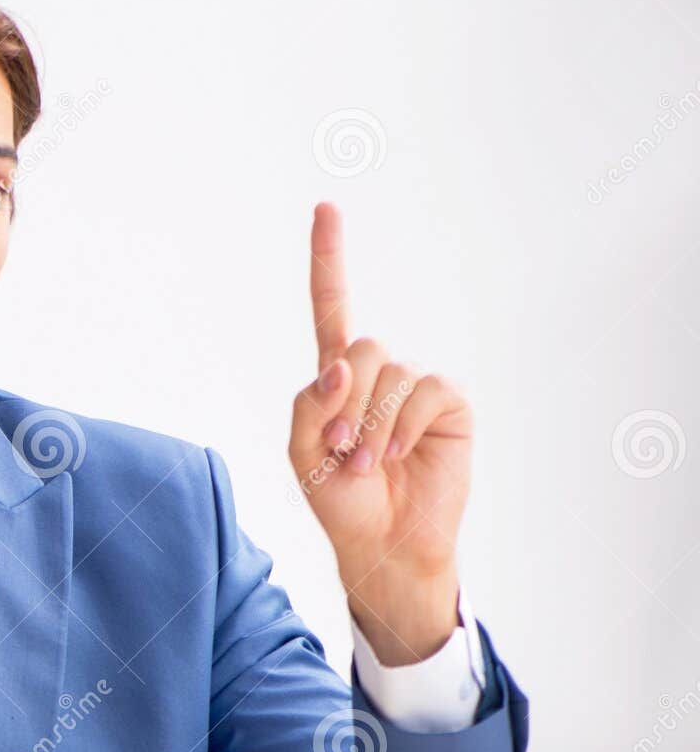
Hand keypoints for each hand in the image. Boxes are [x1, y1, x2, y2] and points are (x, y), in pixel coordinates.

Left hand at [288, 203, 473, 664]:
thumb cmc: (340, 501)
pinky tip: (397, 456)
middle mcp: (379, 374)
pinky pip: (424, 391)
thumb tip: (337, 365)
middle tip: (338, 449)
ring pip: (389, 373)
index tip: (326, 208)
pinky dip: (402, 426)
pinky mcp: (449, 405)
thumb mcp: (302, 456)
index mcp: (337, 379)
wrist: (381, 544)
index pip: (331, 309)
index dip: (329, 260)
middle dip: (344, 403)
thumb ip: (306, 406)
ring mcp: (416, 388)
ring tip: (366, 465)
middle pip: (361, 347)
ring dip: (369, 425)